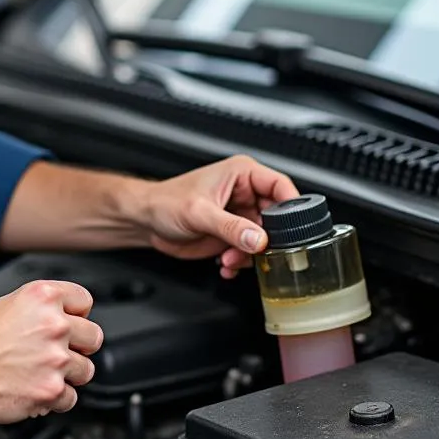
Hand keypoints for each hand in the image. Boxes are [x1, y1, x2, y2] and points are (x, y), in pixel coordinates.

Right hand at [0, 280, 102, 422]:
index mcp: (43, 297)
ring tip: (41, 372)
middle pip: (94, 337)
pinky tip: (35, 389)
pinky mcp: (52, 390)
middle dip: (78, 346)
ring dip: (68, 375)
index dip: (75, 314)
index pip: (85, 301)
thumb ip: (40, 309)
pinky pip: (71, 398)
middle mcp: (54, 324)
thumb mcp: (5, 305)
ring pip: (86, 370)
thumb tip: (61, 317)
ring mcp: (55, 359)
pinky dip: (55, 399)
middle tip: (56, 352)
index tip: (70, 323)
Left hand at [141, 156, 298, 277]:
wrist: (146, 220)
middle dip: (266, 240)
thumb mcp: (199, 213)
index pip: (281, 186)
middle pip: (276, 218)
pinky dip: (241, 262)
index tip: (293, 231)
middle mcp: (244, 193)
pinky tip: (225, 265)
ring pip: (264, 239)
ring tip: (229, 259)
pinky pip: (250, 252)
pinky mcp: (233, 235)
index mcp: (242, 174)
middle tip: (254, 251)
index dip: (291, 208)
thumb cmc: (164, 202)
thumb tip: (258, 239)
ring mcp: (240, 216)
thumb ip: (231, 227)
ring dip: (250, 255)